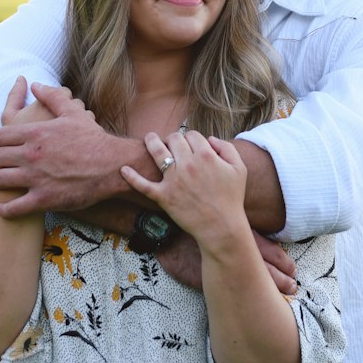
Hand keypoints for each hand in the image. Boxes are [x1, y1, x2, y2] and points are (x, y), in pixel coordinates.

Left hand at [0, 80, 118, 216]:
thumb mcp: (73, 112)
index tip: (3, 146)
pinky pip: (14, 208)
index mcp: (36, 133)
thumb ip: (52, 97)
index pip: (0, 137)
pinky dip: (6, 210)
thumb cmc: (93, 138)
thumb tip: (35, 85)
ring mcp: (36, 178)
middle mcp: (31, 155)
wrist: (112, 166)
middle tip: (1, 164)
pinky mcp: (43, 199)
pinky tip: (4, 209)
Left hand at [121, 130, 248, 251]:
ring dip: (151, 141)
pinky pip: (143, 185)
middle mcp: (187, 164)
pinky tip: (123, 169)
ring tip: (148, 138)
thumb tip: (209, 139)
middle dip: (174, 139)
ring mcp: (173, 180)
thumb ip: (226, 148)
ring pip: (156, 152)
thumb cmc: (232, 198)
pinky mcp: (163, 196)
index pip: (192, 135)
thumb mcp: (239, 169)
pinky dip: (131, 177)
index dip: (192, 138)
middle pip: (174, 139)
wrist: (222, 227)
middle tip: (173, 143)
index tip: (192, 145)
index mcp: (205, 155)